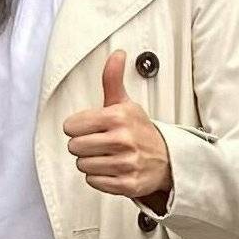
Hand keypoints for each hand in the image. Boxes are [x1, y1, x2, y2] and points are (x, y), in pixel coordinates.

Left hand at [64, 51, 172, 209]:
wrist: (168, 159)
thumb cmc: (139, 130)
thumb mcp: (125, 103)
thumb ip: (113, 79)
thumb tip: (117, 54)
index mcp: (118, 117)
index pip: (71, 127)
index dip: (77, 128)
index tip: (90, 128)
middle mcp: (122, 140)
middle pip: (74, 147)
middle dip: (83, 146)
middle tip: (99, 143)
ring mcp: (126, 163)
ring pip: (83, 165)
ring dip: (91, 162)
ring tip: (107, 156)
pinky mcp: (127, 184)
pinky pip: (93, 182)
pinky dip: (99, 178)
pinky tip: (112, 169)